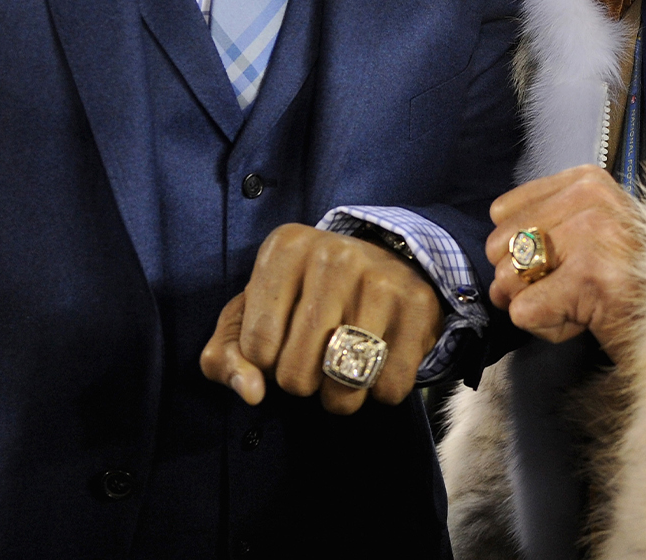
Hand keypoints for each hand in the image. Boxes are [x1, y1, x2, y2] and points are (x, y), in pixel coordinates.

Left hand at [200, 225, 442, 414]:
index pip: (257, 346)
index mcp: (286, 248)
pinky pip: (389, 387)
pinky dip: (379, 394)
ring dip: (338, 397)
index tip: (281, 344)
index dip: (265, 364)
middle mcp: (334, 256)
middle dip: (300, 383)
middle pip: (296, 372)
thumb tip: (252, 393)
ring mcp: (381, 279)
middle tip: (313, 361)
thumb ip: (227, 356)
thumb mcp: (254, 312)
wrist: (386, 262)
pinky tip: (377, 366)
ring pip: (344, 385)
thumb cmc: (304, 294)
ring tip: (340, 373)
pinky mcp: (418, 305)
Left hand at [487, 166, 640, 361]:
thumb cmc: (634, 278)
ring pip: (509, 280)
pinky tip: (584, 320)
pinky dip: (548, 328)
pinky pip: (524, 311)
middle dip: (525, 282)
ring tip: (582, 303)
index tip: (565, 263)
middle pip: (500, 247)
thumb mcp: (592, 230)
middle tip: (572, 289)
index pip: (503, 213)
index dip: (520, 250)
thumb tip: (495, 264)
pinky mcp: (589, 278)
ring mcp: (591, 236)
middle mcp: (589, 200)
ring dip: (540, 307)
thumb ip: (543, 230)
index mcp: (586, 181)